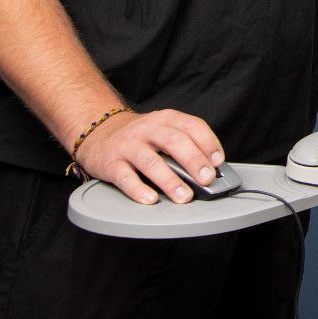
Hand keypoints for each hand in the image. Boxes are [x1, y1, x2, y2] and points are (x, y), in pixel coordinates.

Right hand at [75, 107, 224, 205]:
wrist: (99, 132)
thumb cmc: (139, 136)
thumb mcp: (162, 130)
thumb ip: (184, 144)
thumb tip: (210, 169)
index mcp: (165, 119)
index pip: (192, 126)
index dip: (208, 142)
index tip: (218, 161)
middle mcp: (147, 129)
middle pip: (174, 141)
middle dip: (193, 160)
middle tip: (206, 179)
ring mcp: (128, 145)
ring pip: (151, 161)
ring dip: (170, 180)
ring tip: (184, 196)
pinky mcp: (111, 163)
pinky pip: (125, 177)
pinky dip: (139, 189)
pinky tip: (151, 199)